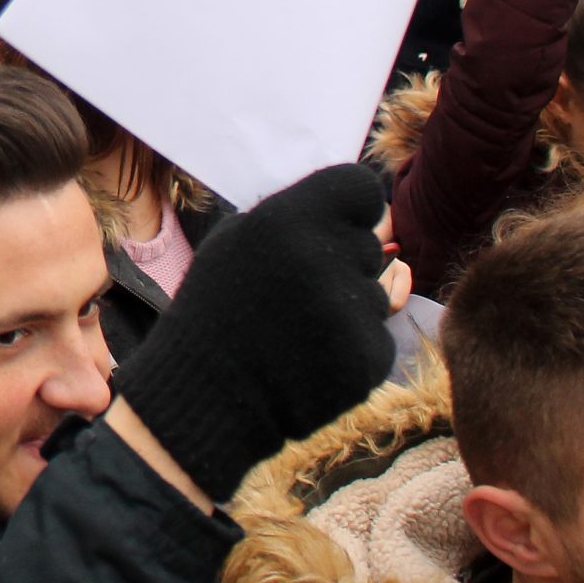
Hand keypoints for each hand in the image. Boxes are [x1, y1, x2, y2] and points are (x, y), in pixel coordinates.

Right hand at [112, 165, 391, 503]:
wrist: (207, 393)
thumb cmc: (217, 306)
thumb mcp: (237, 242)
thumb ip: (298, 217)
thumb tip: (370, 218)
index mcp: (290, 218)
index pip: (361, 189)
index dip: (349, 209)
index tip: (330, 229)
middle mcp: (326, 256)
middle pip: (370, 246)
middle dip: (342, 265)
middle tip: (295, 295)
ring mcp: (352, 309)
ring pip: (375, 295)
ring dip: (346, 309)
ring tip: (296, 331)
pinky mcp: (369, 356)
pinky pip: (376, 338)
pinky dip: (350, 350)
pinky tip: (309, 361)